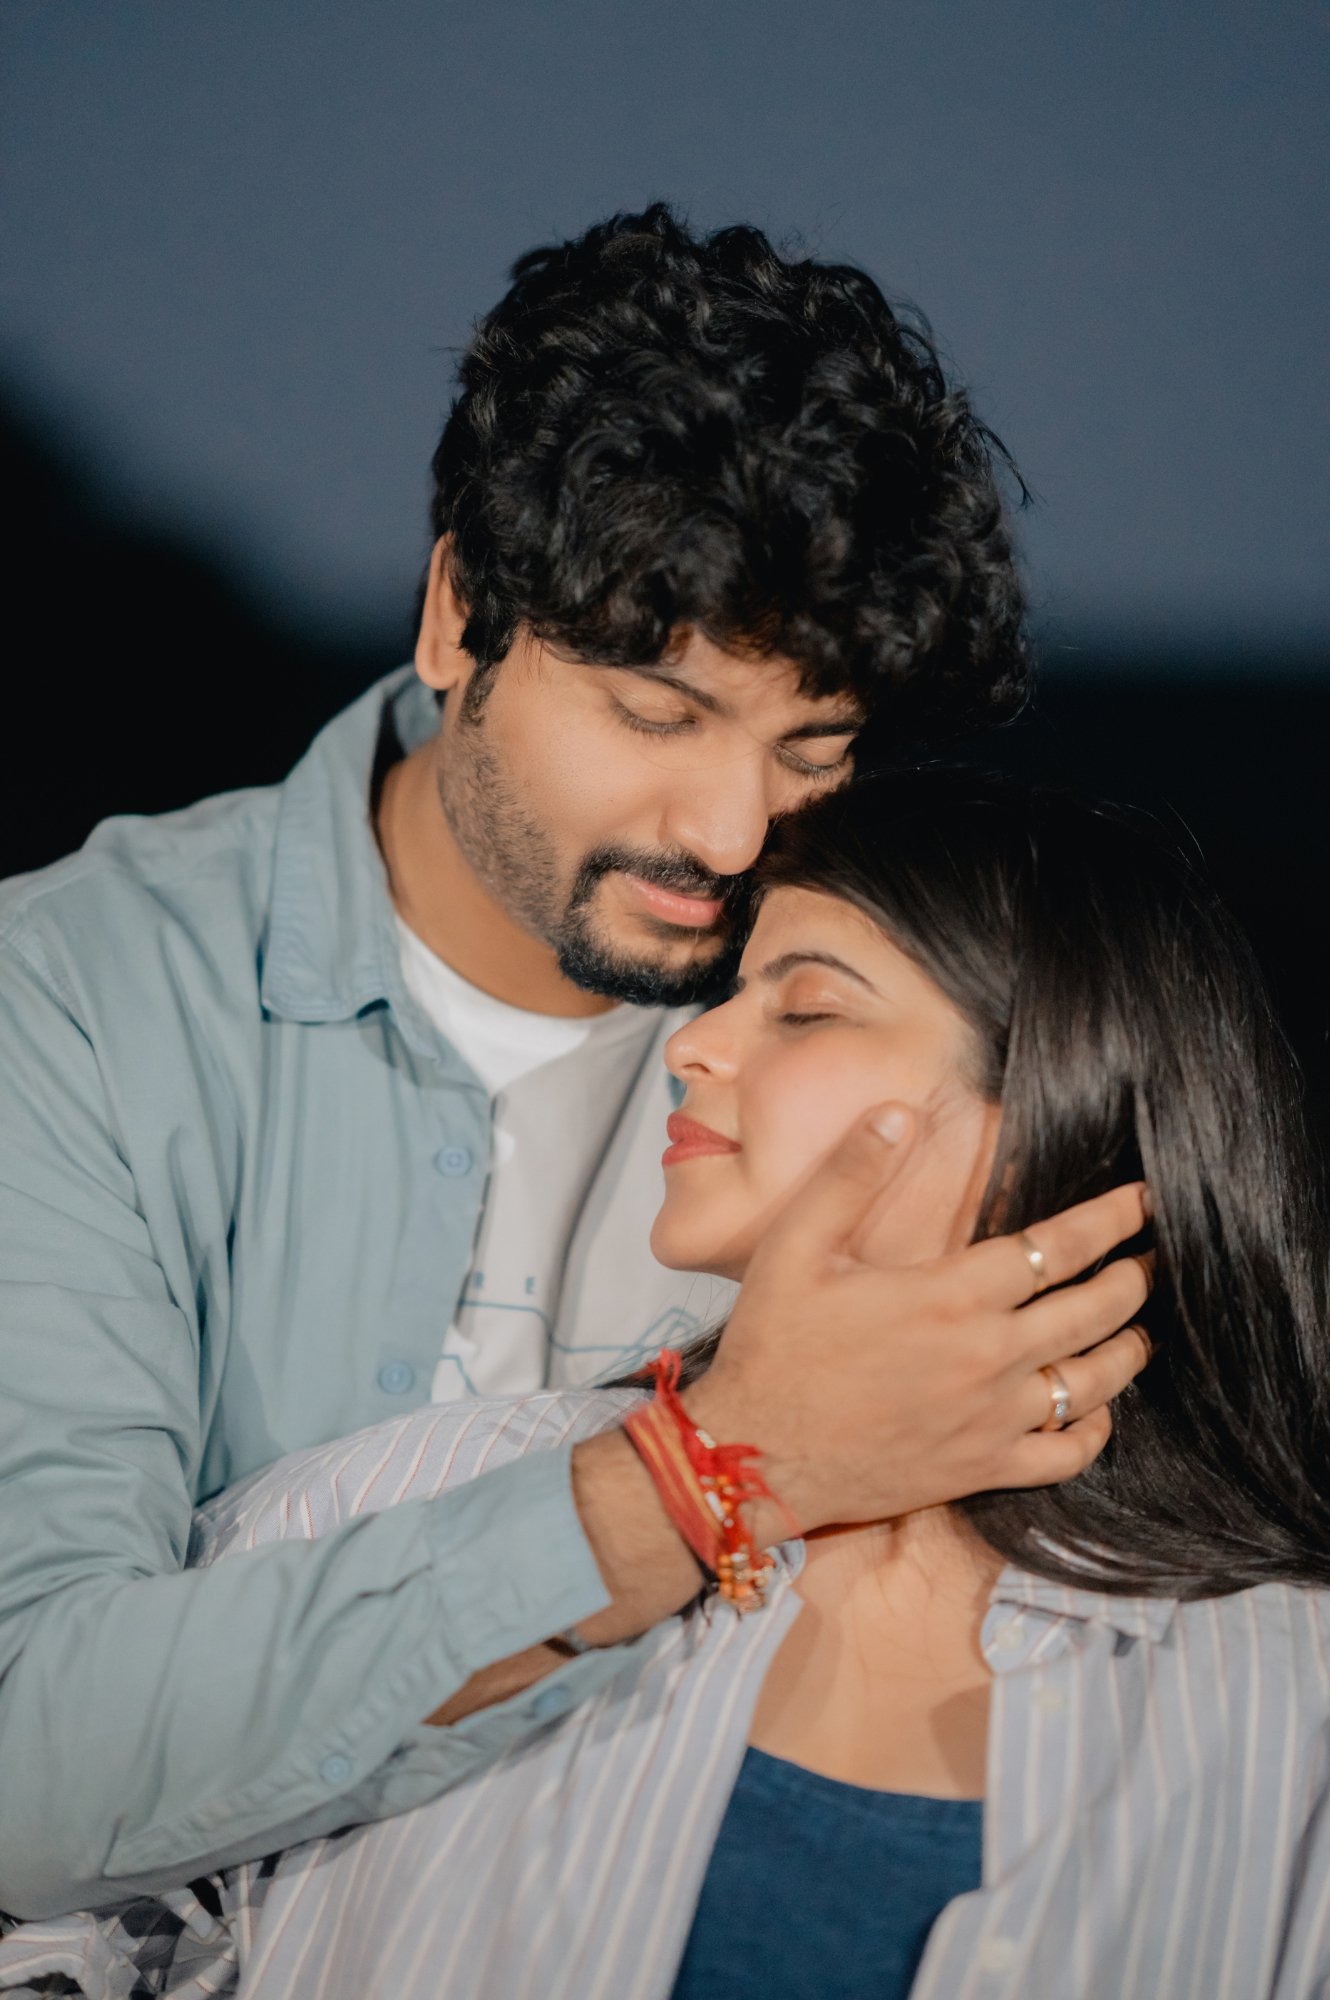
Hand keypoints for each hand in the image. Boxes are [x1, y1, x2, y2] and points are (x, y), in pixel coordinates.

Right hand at [684, 1103, 1150, 1534]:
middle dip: (1134, 1277)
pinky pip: (1067, 1454)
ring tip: (1138, 1325)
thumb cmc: (775, 1348)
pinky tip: (1094, 1407)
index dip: (1108, 1219)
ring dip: (1127, 1348)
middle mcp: (986, 1359)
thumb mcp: (797, 1246)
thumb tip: (899, 1112)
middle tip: (1153, 1255)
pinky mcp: (982, 1469)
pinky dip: (1095, 1427)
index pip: (1057, 1248)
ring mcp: (991, 1421)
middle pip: (1094, 1311)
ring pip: (1093, 1383)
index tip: (1140, 1199)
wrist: (756, 1459)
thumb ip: (851, 1175)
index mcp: (950, 1296)